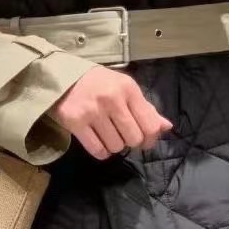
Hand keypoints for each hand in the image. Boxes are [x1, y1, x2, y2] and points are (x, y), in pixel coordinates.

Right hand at [51, 66, 172, 159]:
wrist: (63, 77)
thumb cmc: (98, 83)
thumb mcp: (124, 88)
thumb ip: (145, 108)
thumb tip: (166, 127)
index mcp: (128, 88)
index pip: (150, 125)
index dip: (149, 138)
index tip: (143, 140)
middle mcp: (111, 98)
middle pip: (133, 139)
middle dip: (130, 142)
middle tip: (122, 135)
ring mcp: (92, 111)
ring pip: (116, 146)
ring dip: (114, 146)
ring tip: (107, 134)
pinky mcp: (75, 122)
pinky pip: (98, 150)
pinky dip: (101, 152)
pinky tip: (98, 141)